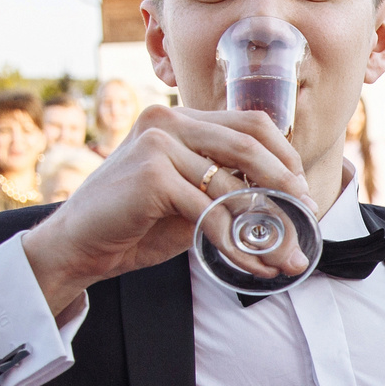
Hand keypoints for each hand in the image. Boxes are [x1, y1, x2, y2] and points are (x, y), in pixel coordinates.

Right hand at [19, 105, 307, 316]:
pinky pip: (210, 213)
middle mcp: (168, 120)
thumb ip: (225, 189)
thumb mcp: (188, 199)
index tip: (301, 189)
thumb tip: (286, 204)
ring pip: (233, 185)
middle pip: (249, 143)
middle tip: (306, 216)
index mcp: (179, 119)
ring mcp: (158, 143)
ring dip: (266, 227)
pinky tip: (252, 266)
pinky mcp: (152, 174)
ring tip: (285, 258)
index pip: (248, 123)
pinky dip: (237, 244)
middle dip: (286, 184)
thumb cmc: (134, 224)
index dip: (283, 155)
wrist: (78, 245)